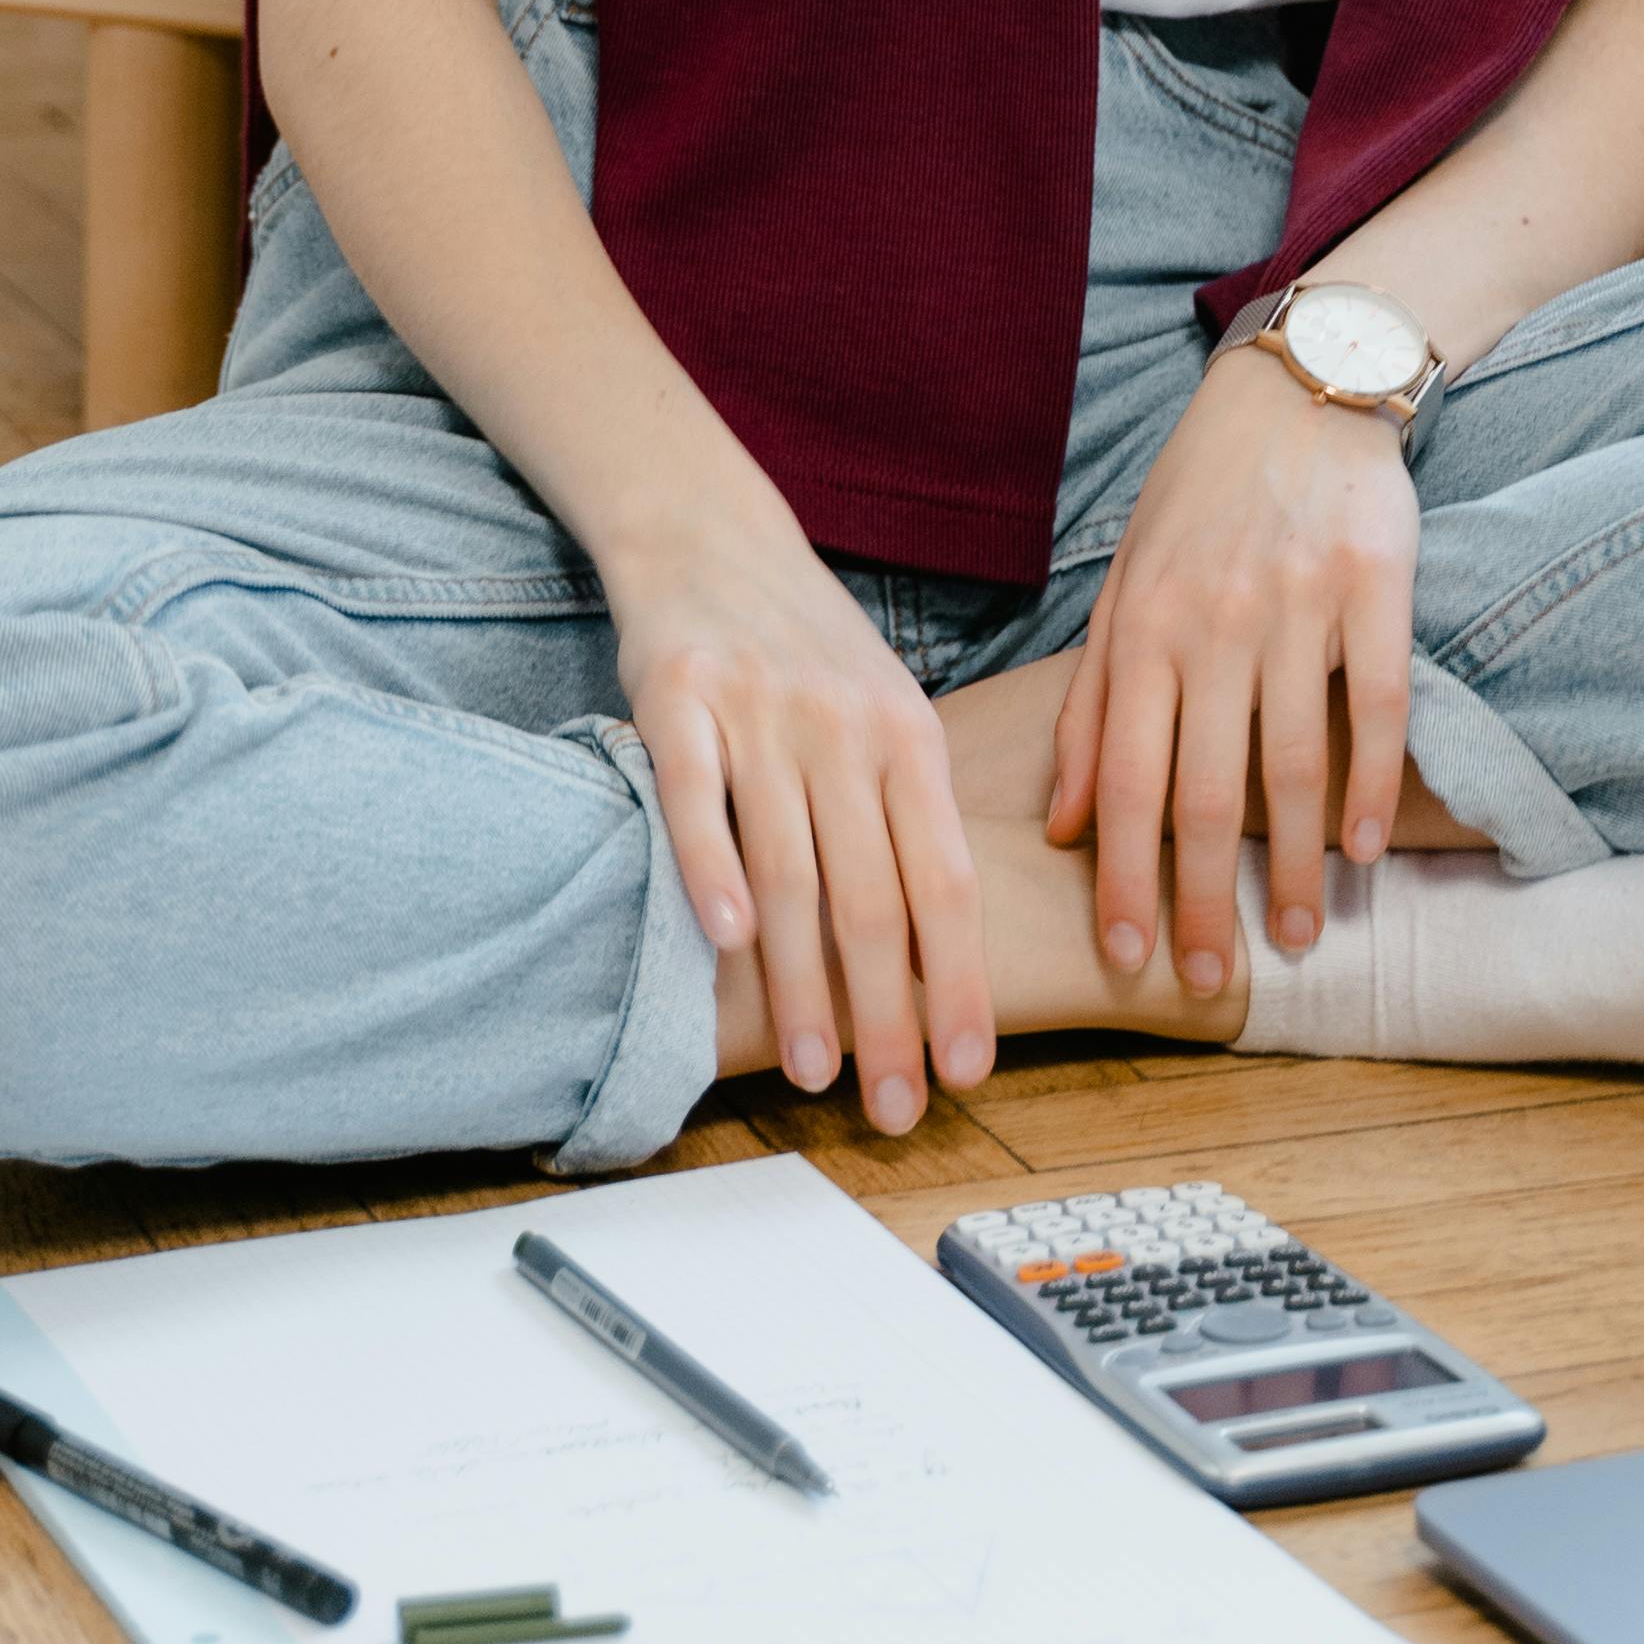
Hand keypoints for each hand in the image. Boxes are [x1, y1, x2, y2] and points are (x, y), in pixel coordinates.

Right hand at [607, 502, 991, 1131]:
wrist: (711, 535)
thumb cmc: (809, 652)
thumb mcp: (888, 716)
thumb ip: (911, 819)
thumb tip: (942, 956)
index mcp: (911, 739)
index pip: (946, 884)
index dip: (958, 983)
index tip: (965, 1072)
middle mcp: (845, 727)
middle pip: (873, 895)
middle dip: (888, 1017)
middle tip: (892, 1108)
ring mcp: (761, 711)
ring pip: (791, 868)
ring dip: (804, 984)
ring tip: (813, 1070)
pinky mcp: (678, 696)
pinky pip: (697, 797)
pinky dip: (713, 871)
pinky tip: (729, 941)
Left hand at [1045, 356, 1416, 994]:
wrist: (1301, 390)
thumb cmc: (1200, 501)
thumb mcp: (1123, 588)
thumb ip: (1092, 705)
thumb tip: (1064, 824)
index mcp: (1144, 628)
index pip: (1126, 778)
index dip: (1125, 876)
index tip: (1126, 956)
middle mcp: (1216, 622)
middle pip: (1205, 791)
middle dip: (1204, 899)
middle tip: (1210, 978)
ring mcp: (1299, 605)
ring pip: (1294, 762)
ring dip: (1298, 866)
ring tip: (1301, 937)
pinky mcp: (1376, 586)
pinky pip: (1380, 705)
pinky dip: (1372, 785)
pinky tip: (1366, 850)